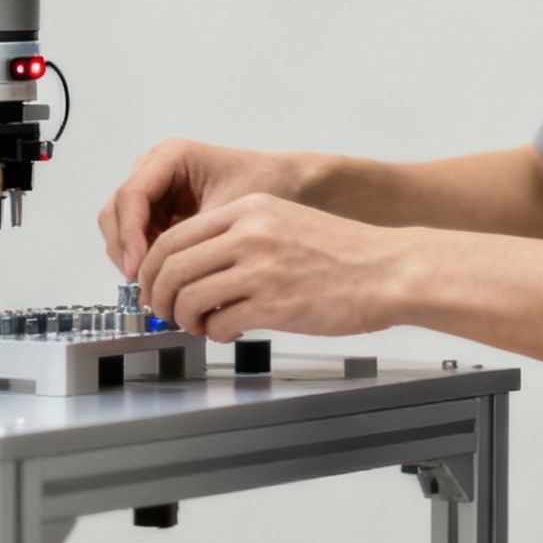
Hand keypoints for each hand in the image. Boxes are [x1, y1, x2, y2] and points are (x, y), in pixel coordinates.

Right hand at [98, 139, 306, 279]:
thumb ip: (195, 239)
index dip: (129, 234)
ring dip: (131, 255)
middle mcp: (155, 167)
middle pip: (116, 209)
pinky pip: (136, 234)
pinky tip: (163, 276)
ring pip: (120, 224)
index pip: (132, 195)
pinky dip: (142, 256)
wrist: (286, 182)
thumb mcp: (230, 211)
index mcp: (171, 156)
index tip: (138, 268)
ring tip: (156, 283)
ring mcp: (154, 187)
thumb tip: (166, 276)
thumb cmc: (264, 185)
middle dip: (125, 248)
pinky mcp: (158, 208)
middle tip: (143, 283)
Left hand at [137, 193, 405, 341]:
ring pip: (188, 297)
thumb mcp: (284, 222)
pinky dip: (214, 333)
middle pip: (171, 267)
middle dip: (158, 296)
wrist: (390, 270)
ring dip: (183, 318)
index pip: (175, 237)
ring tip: (198, 324)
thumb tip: (194, 266)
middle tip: (164, 312)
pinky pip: (219, 322)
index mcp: (248, 210)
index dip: (153, 268)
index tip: (153, 285)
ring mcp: (261, 269)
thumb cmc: (344, 253)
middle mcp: (249, 233)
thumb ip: (238, 237)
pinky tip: (228, 331)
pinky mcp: (275, 304)